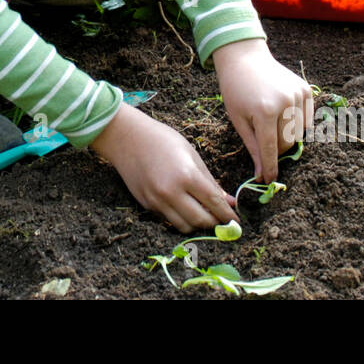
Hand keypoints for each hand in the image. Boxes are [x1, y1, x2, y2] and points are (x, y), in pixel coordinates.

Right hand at [89, 103, 237, 231]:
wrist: (126, 138)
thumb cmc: (162, 140)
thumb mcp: (191, 155)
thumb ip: (210, 181)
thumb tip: (229, 201)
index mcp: (187, 175)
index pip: (214, 203)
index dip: (228, 215)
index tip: (237, 221)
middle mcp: (171, 192)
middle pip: (200, 220)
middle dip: (214, 223)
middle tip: (221, 220)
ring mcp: (157, 200)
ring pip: (184, 226)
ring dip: (197, 224)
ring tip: (203, 215)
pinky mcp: (146, 204)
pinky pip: (168, 219)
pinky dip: (180, 218)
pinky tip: (184, 208)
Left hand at [213, 37, 313, 183]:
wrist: (245, 58)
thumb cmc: (236, 90)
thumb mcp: (238, 119)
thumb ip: (253, 147)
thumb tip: (262, 175)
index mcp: (264, 111)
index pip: (270, 149)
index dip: (270, 167)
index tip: (268, 180)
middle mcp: (285, 102)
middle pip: (287, 144)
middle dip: (276, 151)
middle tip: (264, 146)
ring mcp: (298, 95)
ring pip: (299, 134)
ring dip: (286, 138)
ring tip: (271, 125)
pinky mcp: (306, 89)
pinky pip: (307, 120)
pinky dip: (297, 124)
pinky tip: (283, 115)